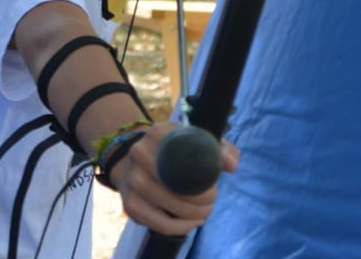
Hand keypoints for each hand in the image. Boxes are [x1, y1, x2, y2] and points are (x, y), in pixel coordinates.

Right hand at [110, 123, 239, 235]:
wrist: (131, 162)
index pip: (186, 158)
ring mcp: (132, 180)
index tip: (215, 183)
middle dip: (204, 199)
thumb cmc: (171, 152)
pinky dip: (182, 227)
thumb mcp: (194, 142)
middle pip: (180, 185)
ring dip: (196, 214)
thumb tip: (231, 165)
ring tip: (204, 211)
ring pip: (173, 208)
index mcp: (157, 133)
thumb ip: (218, 149)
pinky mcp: (130, 205)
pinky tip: (192, 222)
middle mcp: (139, 154)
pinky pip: (162, 225)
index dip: (205, 176)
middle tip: (211, 200)